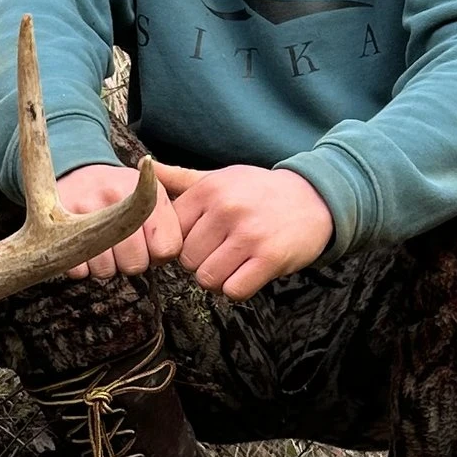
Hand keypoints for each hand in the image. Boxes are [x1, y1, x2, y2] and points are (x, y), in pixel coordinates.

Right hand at [56, 160, 182, 280]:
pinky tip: (84, 245)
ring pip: (106, 270)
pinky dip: (82, 264)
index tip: (150, 242)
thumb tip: (175, 254)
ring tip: (102, 241)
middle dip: (131, 260)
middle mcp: (116, 199)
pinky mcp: (57, 226)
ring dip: (106, 263)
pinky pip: (79, 270)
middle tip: (123, 243)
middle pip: (135, 264)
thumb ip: (174, 221)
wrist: (78, 170)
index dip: (158, 253)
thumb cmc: (123, 190)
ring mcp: (84, 212)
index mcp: (144, 192)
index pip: (165, 249)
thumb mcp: (155, 191)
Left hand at [153, 164, 331, 298]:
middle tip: (223, 252)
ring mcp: (249, 234)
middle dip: (201, 263)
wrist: (315, 199)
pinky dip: (238, 289)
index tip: (202, 239)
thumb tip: (141, 166)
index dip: (183, 243)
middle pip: (187, 260)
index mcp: (209, 190)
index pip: (170, 234)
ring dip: (219, 279)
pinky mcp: (270, 257)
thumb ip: (180, 178)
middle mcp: (226, 209)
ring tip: (235, 263)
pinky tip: (248, 273)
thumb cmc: (258, 192)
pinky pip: (234, 291)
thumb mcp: (220, 178)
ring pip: (207, 279)